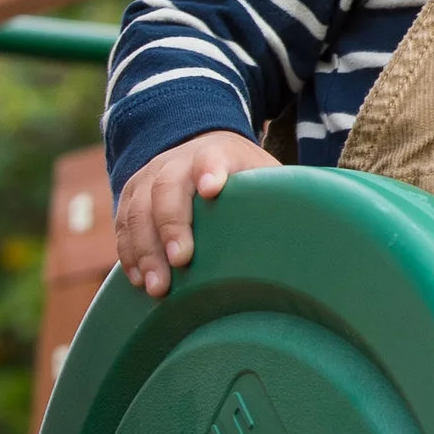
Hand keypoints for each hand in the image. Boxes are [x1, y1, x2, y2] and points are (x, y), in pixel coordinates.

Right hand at [112, 131, 278, 298]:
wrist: (198, 146)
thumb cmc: (240, 173)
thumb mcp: (261, 173)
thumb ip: (278, 195)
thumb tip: (311, 234)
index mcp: (216, 153)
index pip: (213, 158)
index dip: (212, 170)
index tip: (212, 188)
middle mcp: (176, 162)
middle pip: (167, 190)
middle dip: (172, 226)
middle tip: (180, 262)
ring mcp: (148, 178)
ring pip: (138, 211)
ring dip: (145, 251)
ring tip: (156, 287)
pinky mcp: (130, 197)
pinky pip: (123, 226)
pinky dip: (129, 253)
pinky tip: (138, 280)